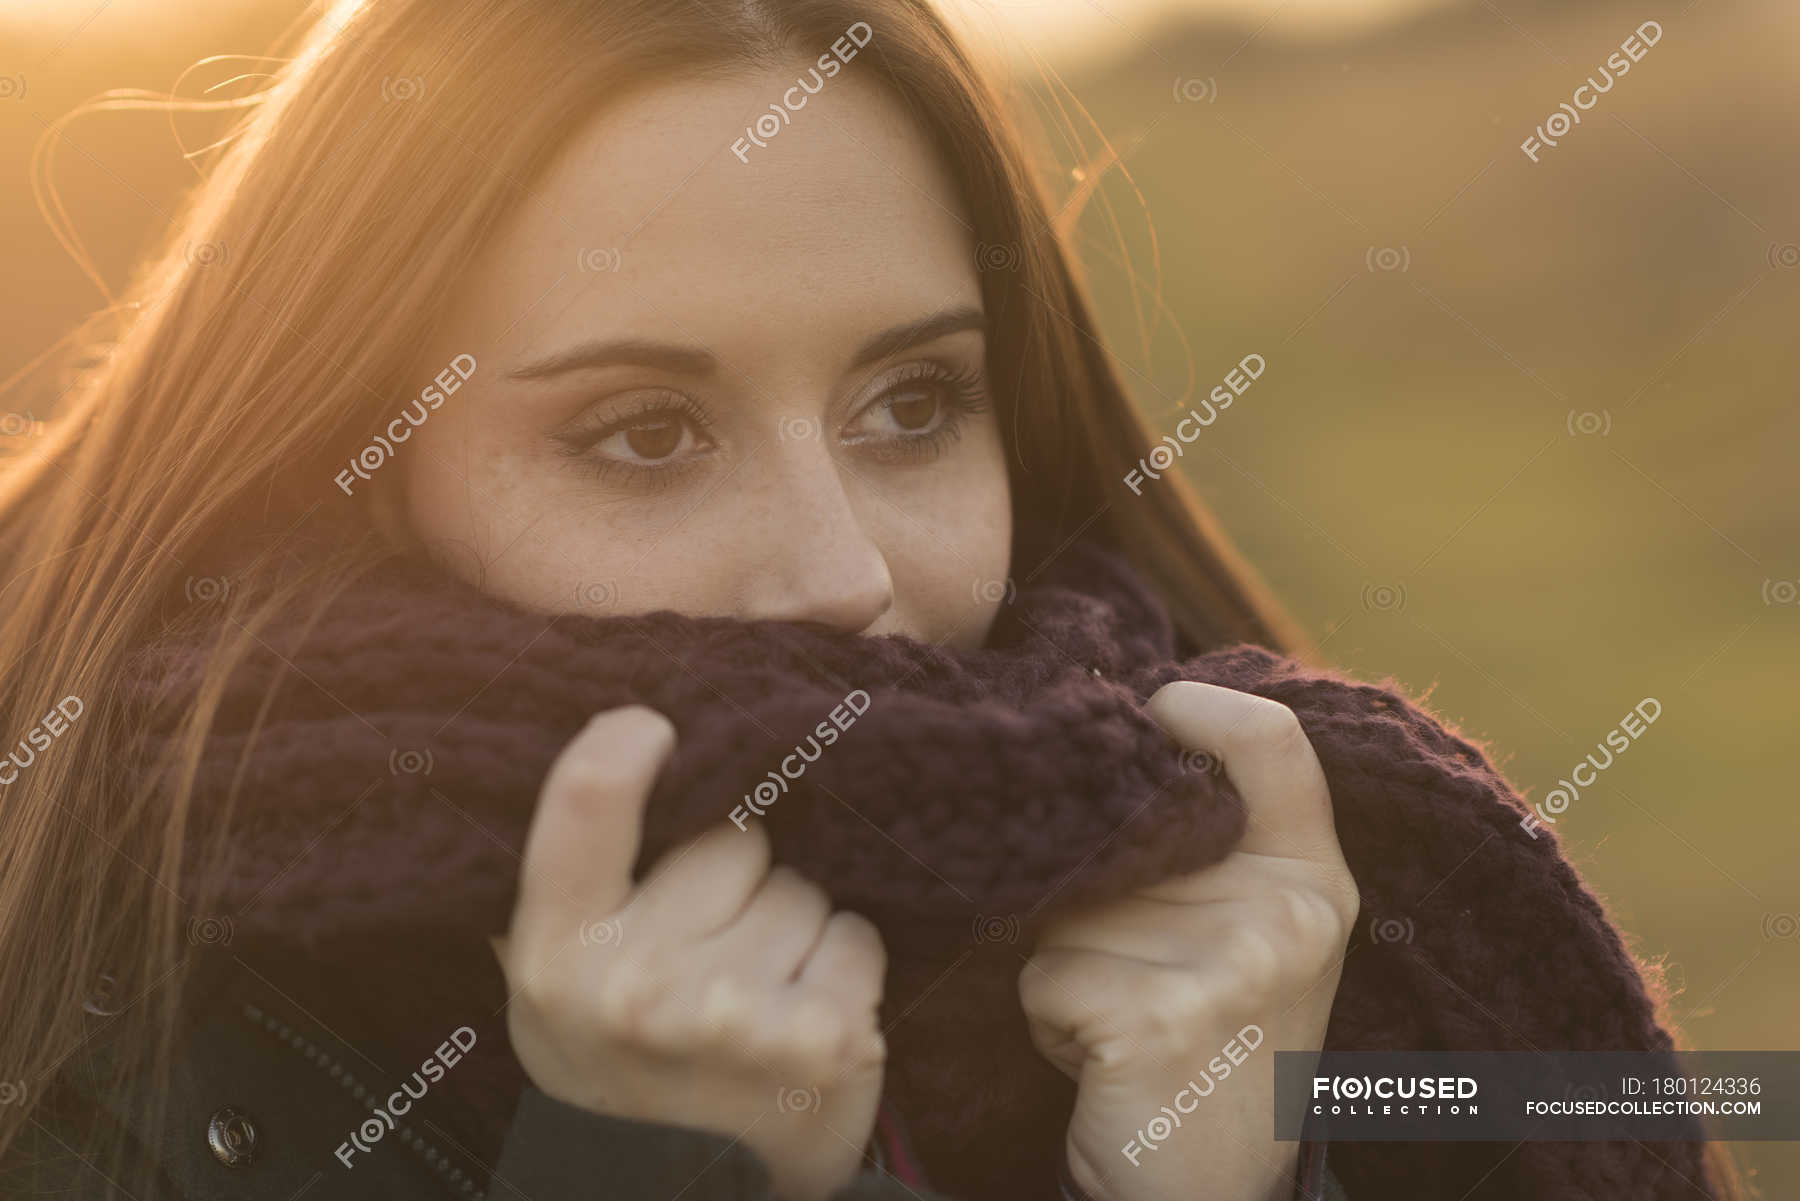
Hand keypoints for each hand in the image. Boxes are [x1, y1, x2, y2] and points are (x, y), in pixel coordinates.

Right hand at [493, 705, 888, 1200]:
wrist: (668, 1194)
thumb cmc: (619, 1059)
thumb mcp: (555, 974)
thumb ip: (577, 872)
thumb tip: (625, 736)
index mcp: (558, 953)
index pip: (588, 798)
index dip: (627, 741)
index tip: (656, 730)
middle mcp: (639, 985)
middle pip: (735, 839)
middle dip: (738, 875)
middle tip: (712, 943)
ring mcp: (736, 1014)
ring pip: (804, 888)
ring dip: (793, 926)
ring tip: (754, 993)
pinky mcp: (823, 1040)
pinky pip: (856, 937)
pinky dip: (842, 968)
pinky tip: (802, 1018)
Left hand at [1018, 682, 1358, 1200]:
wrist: (1203, 1196)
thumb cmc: (1208, 1054)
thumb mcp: (1242, 939)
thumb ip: (1206, 850)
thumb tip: (1103, 743)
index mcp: (1311, 881)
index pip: (1272, 738)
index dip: (1195, 706)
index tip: (1147, 718)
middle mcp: (1286, 914)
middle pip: (1122, 828)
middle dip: (1093, 894)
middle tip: (1137, 974)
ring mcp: (1229, 965)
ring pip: (1068, 906)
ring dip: (1063, 963)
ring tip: (1120, 1025)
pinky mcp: (1158, 1019)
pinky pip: (1044, 973)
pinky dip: (1047, 1018)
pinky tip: (1101, 1062)